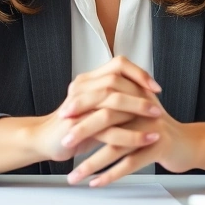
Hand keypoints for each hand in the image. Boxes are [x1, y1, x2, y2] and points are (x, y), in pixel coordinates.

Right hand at [31, 56, 162, 162]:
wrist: (46, 140)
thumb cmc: (75, 124)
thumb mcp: (96, 106)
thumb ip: (115, 96)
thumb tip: (144, 90)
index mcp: (89, 80)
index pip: (118, 64)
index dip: (139, 73)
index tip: (155, 87)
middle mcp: (83, 88)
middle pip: (116, 81)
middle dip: (141, 94)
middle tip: (158, 107)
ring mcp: (79, 106)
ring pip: (113, 101)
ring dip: (138, 110)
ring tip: (156, 121)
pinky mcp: (79, 127)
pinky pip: (109, 129)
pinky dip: (131, 135)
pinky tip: (145, 140)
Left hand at [64, 89, 197, 186]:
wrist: (189, 143)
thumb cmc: (159, 130)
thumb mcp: (137, 111)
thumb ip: (115, 106)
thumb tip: (84, 107)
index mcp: (134, 95)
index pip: (103, 96)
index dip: (81, 105)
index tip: (63, 117)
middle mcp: (142, 109)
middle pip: (106, 117)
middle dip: (82, 132)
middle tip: (64, 144)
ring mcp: (151, 128)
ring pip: (116, 145)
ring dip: (92, 162)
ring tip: (75, 174)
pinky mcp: (159, 147)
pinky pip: (130, 163)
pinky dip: (111, 174)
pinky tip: (97, 182)